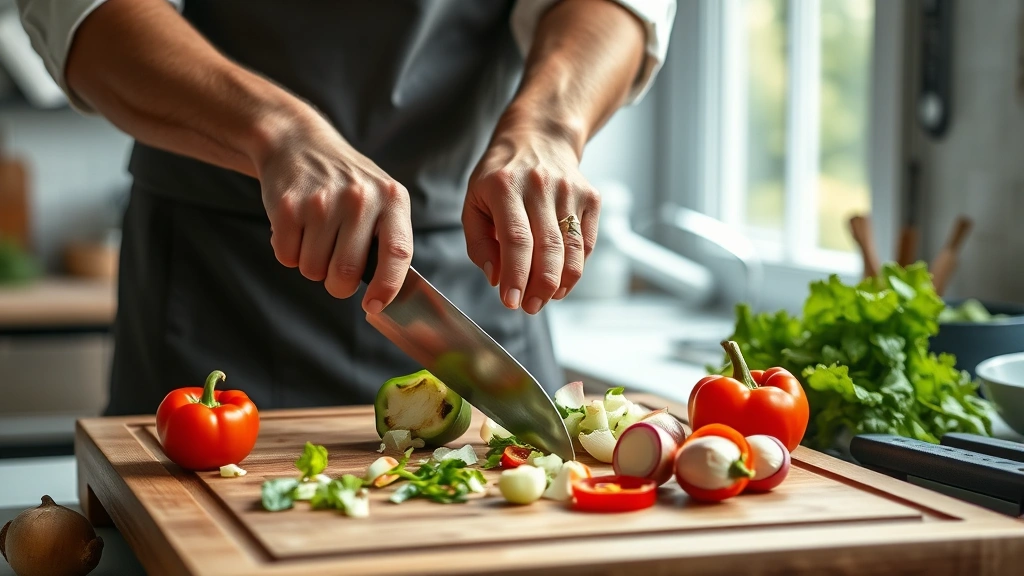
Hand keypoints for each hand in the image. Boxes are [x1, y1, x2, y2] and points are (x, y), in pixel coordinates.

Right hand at [254, 110, 412, 313]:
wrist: (297, 142)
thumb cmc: (346, 184)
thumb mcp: (380, 199)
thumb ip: (388, 240)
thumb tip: (386, 297)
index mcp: (392, 198)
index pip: (397, 253)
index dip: (388, 287)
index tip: (375, 307)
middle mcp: (360, 198)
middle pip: (346, 273)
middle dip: (338, 284)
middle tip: (336, 268)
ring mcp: (322, 201)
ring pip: (313, 270)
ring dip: (312, 265)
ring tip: (316, 235)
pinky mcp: (288, 206)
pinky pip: (287, 258)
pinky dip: (289, 253)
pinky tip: (297, 227)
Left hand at [463, 122, 599, 313]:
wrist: (539, 137)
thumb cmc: (499, 177)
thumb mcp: (474, 201)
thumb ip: (479, 243)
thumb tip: (496, 278)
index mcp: (504, 186)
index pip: (515, 239)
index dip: (516, 275)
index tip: (511, 301)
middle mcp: (540, 185)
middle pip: (548, 247)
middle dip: (540, 286)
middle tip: (530, 306)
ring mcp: (569, 190)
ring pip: (572, 248)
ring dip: (561, 282)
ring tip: (545, 297)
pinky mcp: (590, 197)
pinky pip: (586, 242)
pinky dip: (576, 267)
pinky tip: (561, 280)